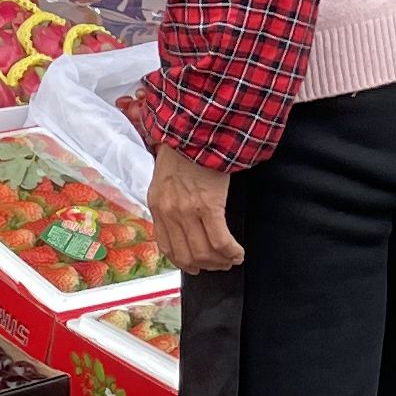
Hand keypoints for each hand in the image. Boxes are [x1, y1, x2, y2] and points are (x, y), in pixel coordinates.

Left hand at [149, 146, 242, 271]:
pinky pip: (220, 241)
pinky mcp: (209, 205)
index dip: (184, 262)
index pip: (167, 247)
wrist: (197, 130)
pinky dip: (231, 252)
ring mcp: (188, 211)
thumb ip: (169, 202)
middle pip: (188, 256)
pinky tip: (238, 252)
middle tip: (220, 265)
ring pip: (204, 253)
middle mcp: (169, 212)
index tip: (196, 266)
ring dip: (221, 262)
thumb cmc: (185, 150)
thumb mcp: (166, 179)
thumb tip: (183, 225)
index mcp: (157, 205)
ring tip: (232, 259)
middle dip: (206, 266)